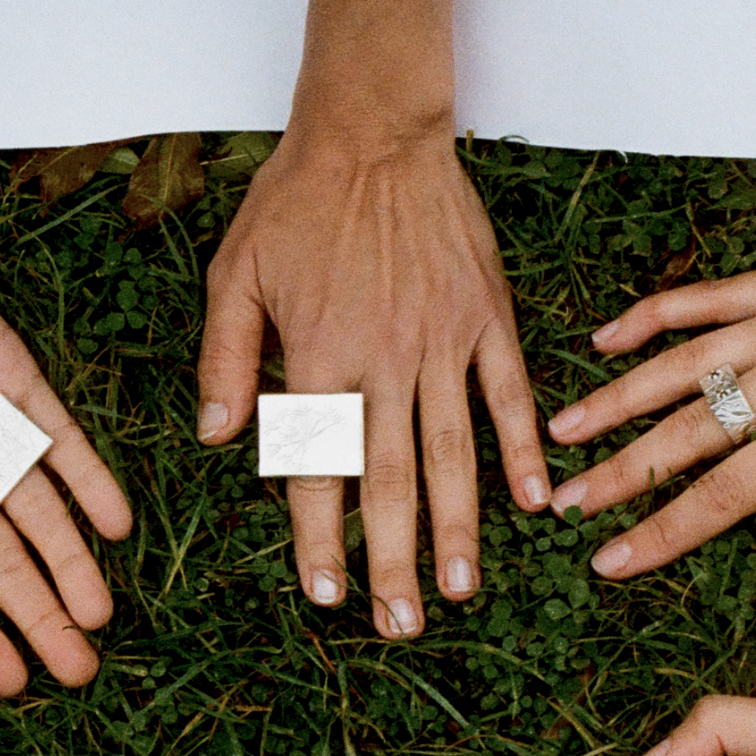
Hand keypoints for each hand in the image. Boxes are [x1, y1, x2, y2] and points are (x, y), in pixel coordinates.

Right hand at [0, 202, 132, 695]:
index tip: (13, 683)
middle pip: (0, 563)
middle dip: (38, 617)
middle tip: (79, 669)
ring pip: (38, 512)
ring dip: (71, 562)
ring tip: (100, 614)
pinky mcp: (9, 380)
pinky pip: (59, 441)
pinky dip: (89, 480)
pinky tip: (115, 523)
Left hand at [196, 132, 545, 637]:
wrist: (374, 131)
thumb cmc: (296, 201)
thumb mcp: (235, 272)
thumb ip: (225, 359)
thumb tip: (219, 441)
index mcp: (319, 355)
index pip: (317, 468)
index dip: (320, 538)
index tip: (326, 596)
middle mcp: (384, 360)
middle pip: (391, 480)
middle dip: (394, 561)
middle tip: (400, 625)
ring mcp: (443, 343)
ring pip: (453, 453)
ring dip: (457, 528)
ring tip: (459, 591)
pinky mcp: (486, 319)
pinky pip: (510, 395)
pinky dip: (524, 450)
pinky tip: (535, 505)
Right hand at [544, 238, 755, 593]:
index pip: (727, 495)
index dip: (661, 532)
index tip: (608, 560)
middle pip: (688, 430)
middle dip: (618, 471)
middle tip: (560, 503)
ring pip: (684, 360)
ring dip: (617, 396)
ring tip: (560, 428)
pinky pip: (714, 295)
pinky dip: (657, 314)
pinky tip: (609, 337)